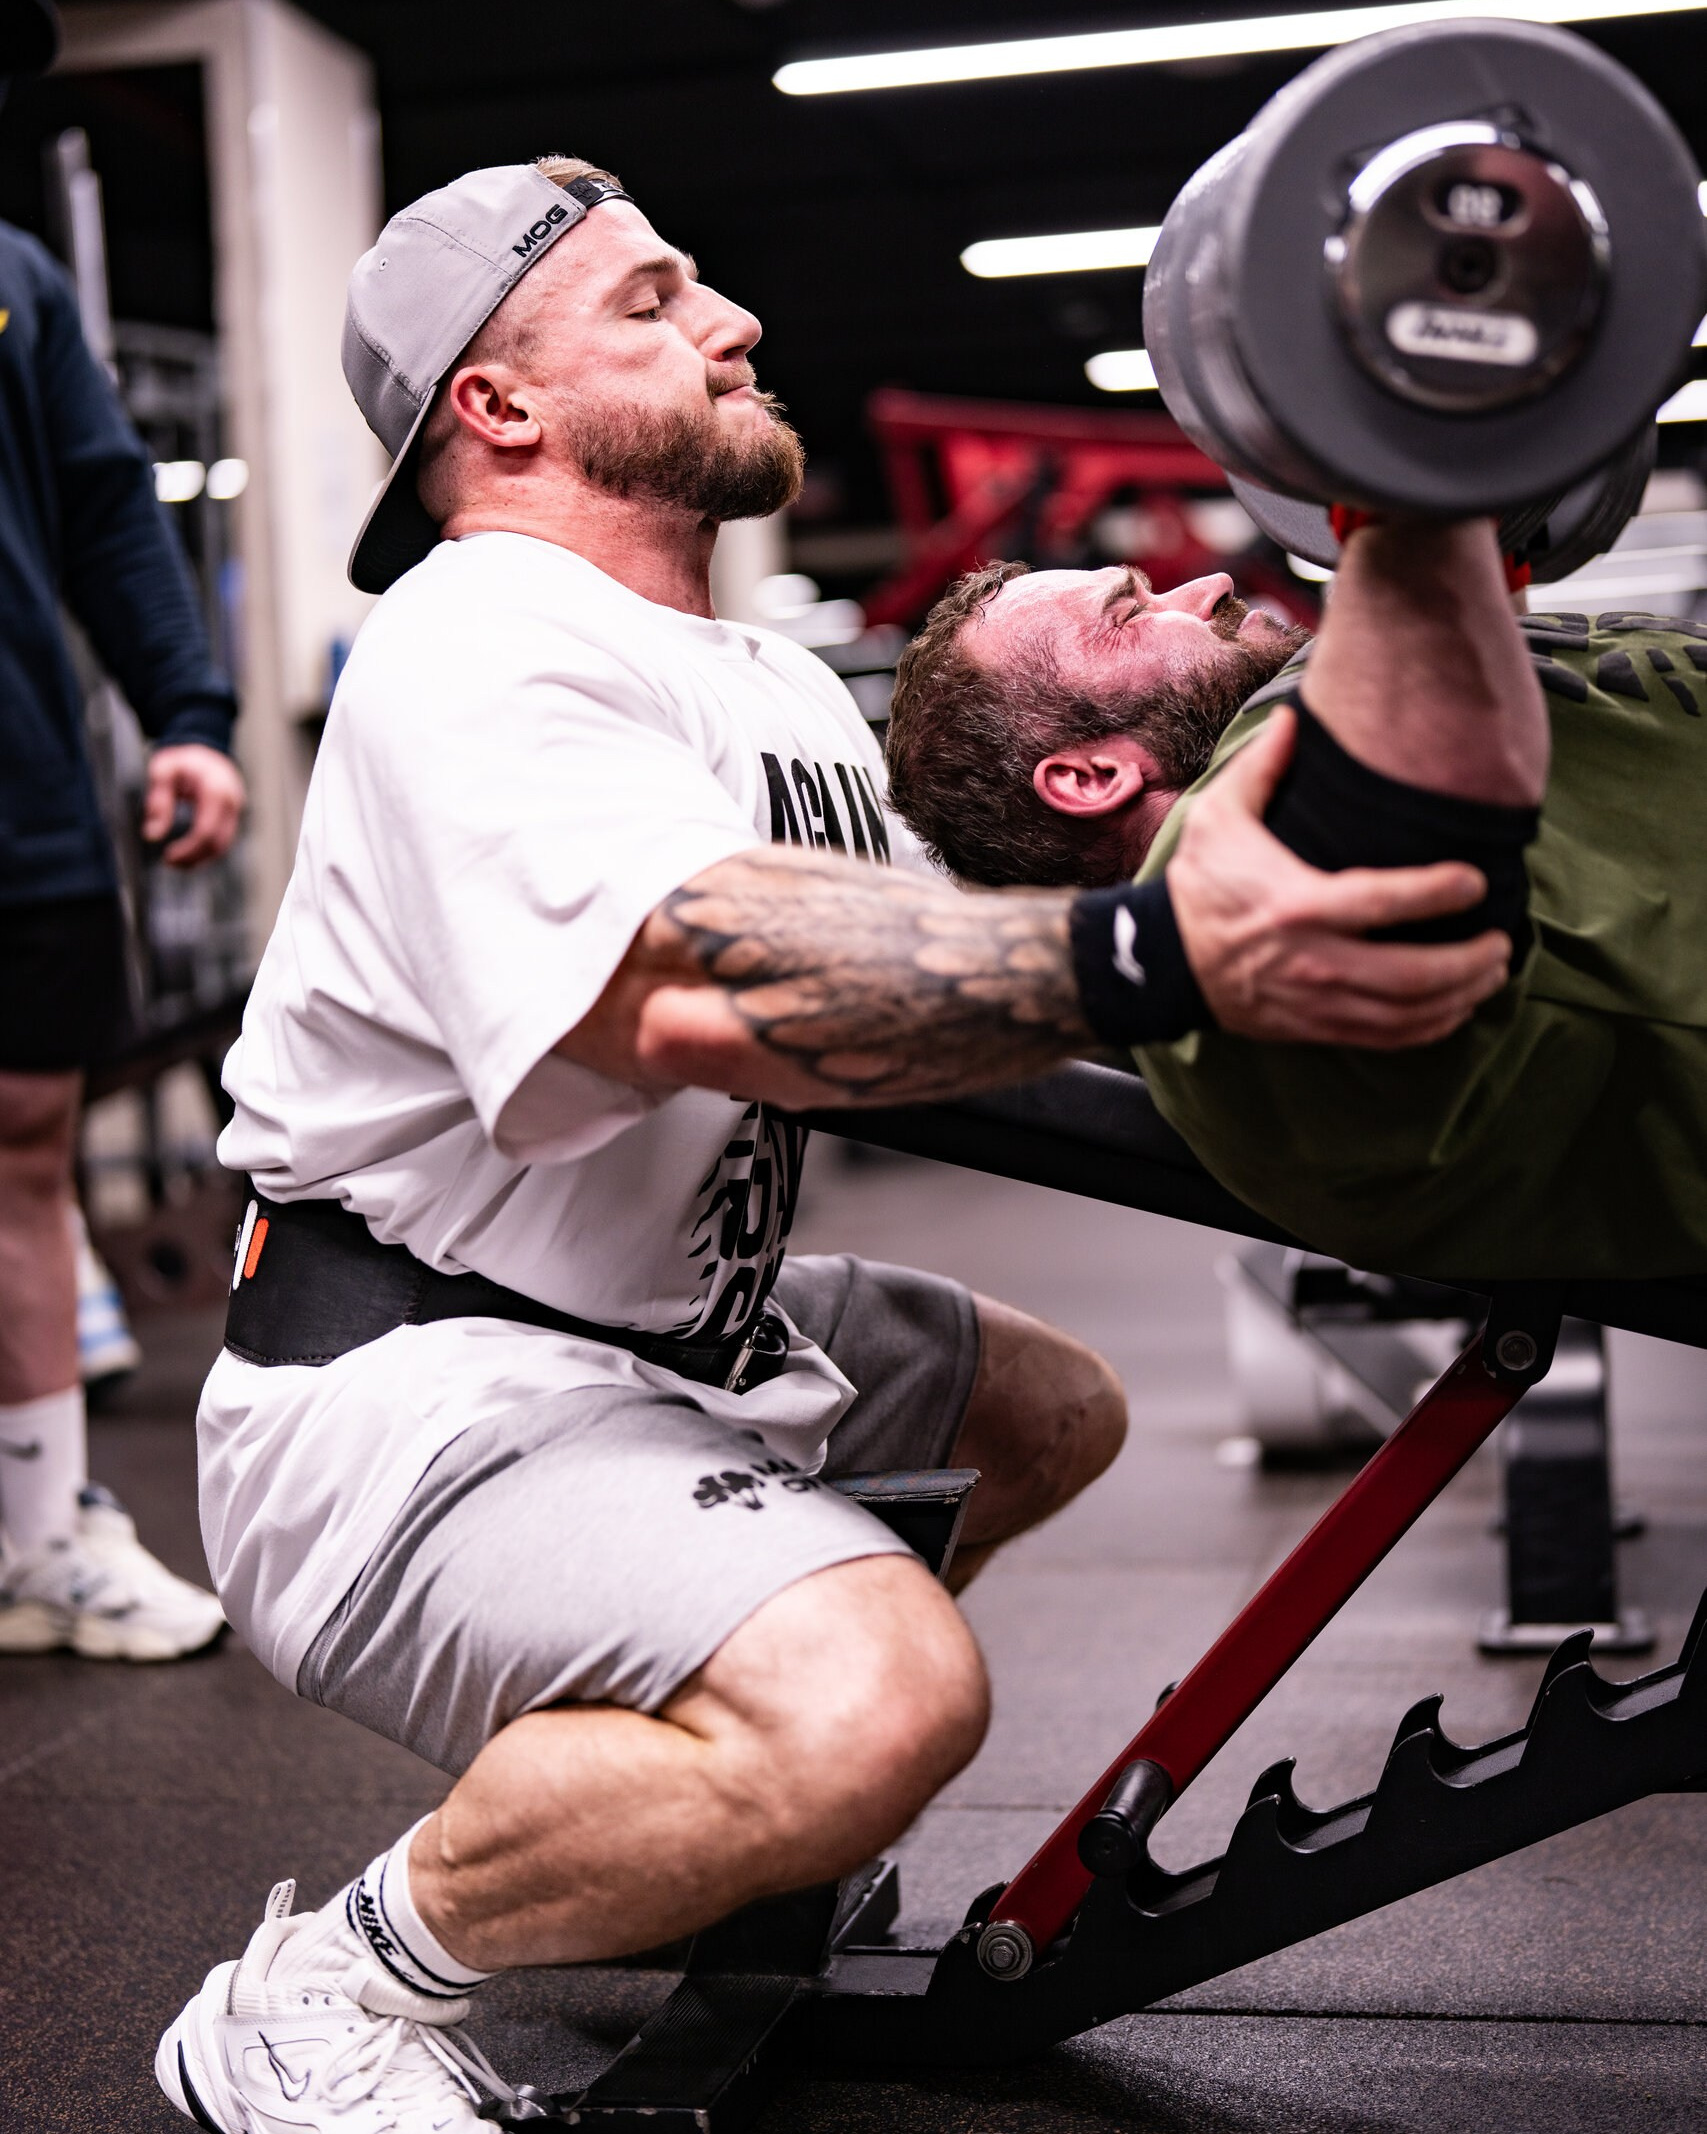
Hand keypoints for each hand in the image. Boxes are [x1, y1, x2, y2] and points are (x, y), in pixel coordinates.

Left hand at [141, 744, 246, 867]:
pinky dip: (206, 852)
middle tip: (169, 863)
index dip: (188, 849)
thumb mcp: (162, 771)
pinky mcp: (233, 817)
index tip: (167, 857)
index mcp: (215, 790)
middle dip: (193, 858)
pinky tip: (188, 854)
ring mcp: (236, 810)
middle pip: (217, 843)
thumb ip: (158, 802)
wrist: (206, 748)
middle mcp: (232, 802)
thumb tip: (152, 835)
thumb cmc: (183, 759)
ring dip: (201, 859)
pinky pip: (223, 840)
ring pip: (223, 846)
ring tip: (177, 862)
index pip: (206, 830)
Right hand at [1169, 708, 1510, 1049]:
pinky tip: (1456, 1007)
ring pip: (1408, 1014)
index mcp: (1297, 905)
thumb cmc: (1200, 886)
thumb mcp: (1219, 818)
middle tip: (1501, 939)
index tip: (1477, 881)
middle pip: (1412, 975)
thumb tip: (1296, 715)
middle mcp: (1313, 960)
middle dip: (1470, 962)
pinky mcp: (1315, 1027)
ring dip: (1462, 996)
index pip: (1384, 902)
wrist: (1163, 963)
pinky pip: (1388, 1039)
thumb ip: (1263, 766)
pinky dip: (1431, 1027)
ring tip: (1492, 971)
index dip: (1438, 893)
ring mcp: (1317, 1002)